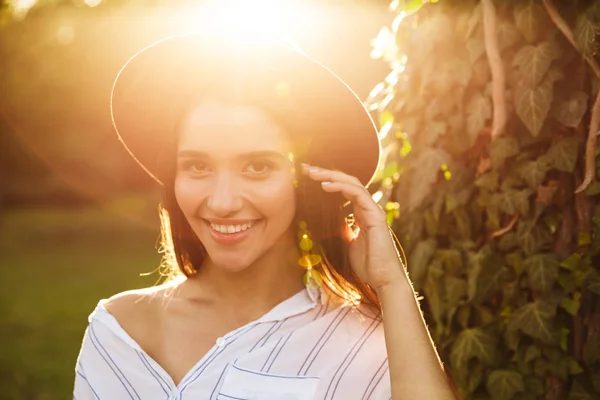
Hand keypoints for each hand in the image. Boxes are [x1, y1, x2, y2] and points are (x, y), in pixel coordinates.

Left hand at [301, 164, 405, 291]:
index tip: (307, 177)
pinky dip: (340, 187)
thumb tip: (324, 221)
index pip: (344, 189)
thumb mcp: (346, 243)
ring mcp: (373, 210)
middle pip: (347, 182)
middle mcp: (368, 208)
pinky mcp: (375, 216)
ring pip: (352, 183)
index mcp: (361, 213)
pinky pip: (358, 194)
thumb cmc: (367, 265)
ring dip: (330, 176)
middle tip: (306, 169)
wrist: (383, 280)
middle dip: (325, 173)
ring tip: (312, 173)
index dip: (327, 180)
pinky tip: (325, 185)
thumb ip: (340, 229)